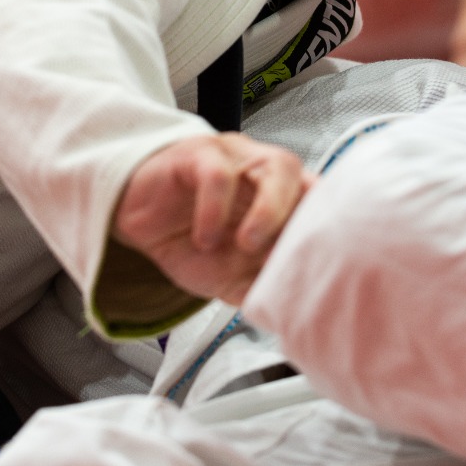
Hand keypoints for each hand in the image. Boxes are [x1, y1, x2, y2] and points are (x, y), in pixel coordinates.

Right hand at [112, 132, 313, 304]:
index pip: (322, 201)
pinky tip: (204, 239)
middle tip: (284, 255)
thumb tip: (293, 310)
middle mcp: (265, 171)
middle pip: (310, 180)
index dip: (331, 226)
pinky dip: (215, 210)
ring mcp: (236, 157)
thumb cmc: (188, 238)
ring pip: (275, 166)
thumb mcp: (229, 274)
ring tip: (246, 245)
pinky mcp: (197, 154)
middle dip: (305, 217)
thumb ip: (261, 285)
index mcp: (281, 197)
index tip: (327, 263)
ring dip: (269, 211)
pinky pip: (217, 173)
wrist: (134, 218)